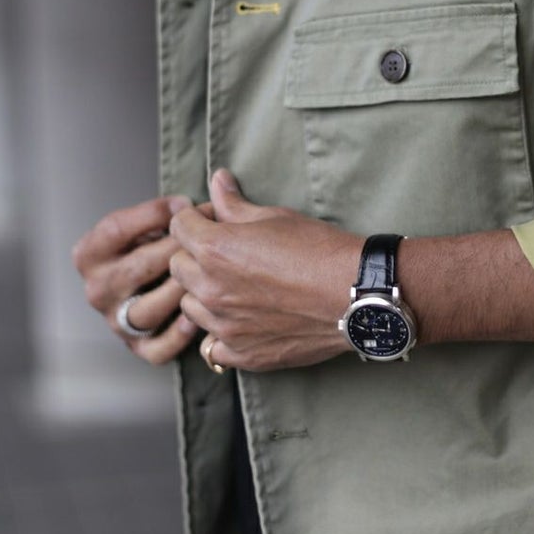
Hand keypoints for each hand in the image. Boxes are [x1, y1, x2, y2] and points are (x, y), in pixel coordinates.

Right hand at [72, 196, 203, 364]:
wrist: (150, 286)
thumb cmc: (155, 245)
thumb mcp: (152, 223)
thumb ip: (174, 207)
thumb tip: (222, 181)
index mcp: (90, 254)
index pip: (116, 229)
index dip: (154, 213)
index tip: (185, 203)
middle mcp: (97, 289)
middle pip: (138, 269)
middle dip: (177, 249)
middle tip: (207, 239)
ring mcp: (116, 321)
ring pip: (147, 311)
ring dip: (179, 291)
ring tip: (206, 275)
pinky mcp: (138, 348)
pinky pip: (157, 349)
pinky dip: (178, 335)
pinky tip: (196, 315)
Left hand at [170, 169, 362, 371]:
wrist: (356, 294)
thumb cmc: (320, 249)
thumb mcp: (276, 217)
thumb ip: (235, 204)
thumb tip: (217, 180)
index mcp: (215, 249)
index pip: (179, 226)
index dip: (195, 219)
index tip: (212, 221)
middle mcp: (211, 289)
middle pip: (177, 266)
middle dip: (195, 255)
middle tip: (226, 253)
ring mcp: (224, 325)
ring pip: (190, 306)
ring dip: (204, 294)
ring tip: (236, 287)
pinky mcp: (241, 353)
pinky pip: (212, 346)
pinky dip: (222, 333)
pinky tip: (244, 320)